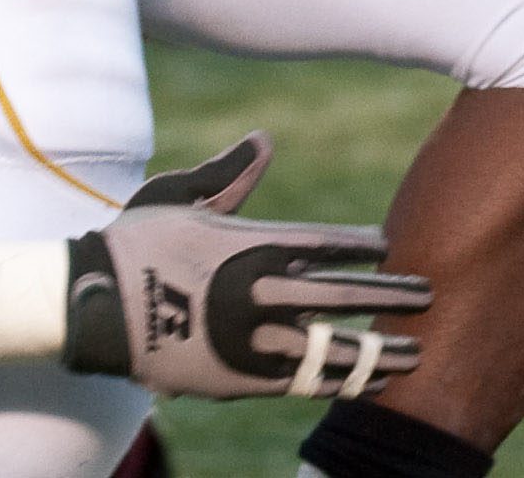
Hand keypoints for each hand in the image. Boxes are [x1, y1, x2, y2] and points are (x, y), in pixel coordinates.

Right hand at [67, 132, 429, 399]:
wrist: (96, 308)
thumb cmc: (135, 242)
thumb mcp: (178, 195)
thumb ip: (227, 173)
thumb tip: (264, 140)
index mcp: (247, 244)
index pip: (321, 243)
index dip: (359, 245)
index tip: (387, 246)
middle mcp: (259, 292)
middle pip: (340, 294)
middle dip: (387, 294)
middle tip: (426, 293)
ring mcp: (253, 341)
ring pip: (333, 348)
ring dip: (376, 348)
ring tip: (412, 351)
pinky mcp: (242, 380)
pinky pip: (306, 383)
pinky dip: (341, 380)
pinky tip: (367, 380)